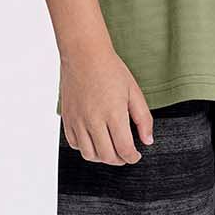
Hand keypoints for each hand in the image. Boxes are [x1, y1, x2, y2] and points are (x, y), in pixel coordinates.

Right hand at [60, 42, 153, 163]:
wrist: (84, 54)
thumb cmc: (111, 70)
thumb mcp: (134, 92)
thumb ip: (143, 119)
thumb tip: (147, 141)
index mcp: (113, 114)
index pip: (124, 149)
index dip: (133, 157)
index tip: (136, 155)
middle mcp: (94, 120)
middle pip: (107, 156)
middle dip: (119, 160)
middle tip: (125, 155)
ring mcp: (78, 120)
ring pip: (89, 154)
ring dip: (102, 158)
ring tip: (111, 150)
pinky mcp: (67, 118)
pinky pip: (74, 144)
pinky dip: (85, 148)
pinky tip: (94, 141)